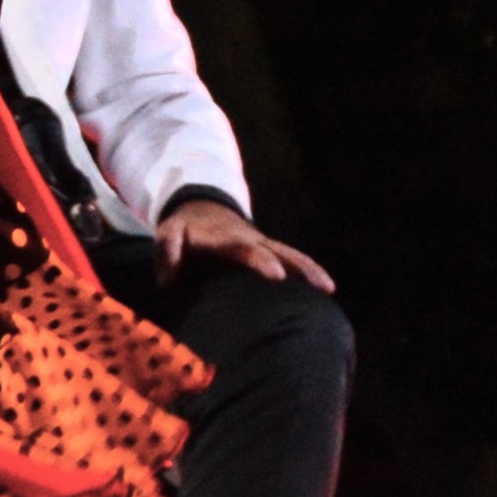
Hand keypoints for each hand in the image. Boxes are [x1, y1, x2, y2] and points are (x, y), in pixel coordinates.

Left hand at [156, 196, 335, 292]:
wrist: (203, 208)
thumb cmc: (185, 230)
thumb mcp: (168, 234)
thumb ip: (167, 251)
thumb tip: (170, 280)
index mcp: (224, 238)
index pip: (243, 249)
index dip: (260, 261)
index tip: (277, 275)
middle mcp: (249, 239)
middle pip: (276, 250)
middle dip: (295, 266)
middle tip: (317, 285)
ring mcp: (264, 244)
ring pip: (291, 254)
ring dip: (309, 269)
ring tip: (328, 288)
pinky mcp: (271, 251)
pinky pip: (294, 259)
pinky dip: (311, 270)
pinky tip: (327, 288)